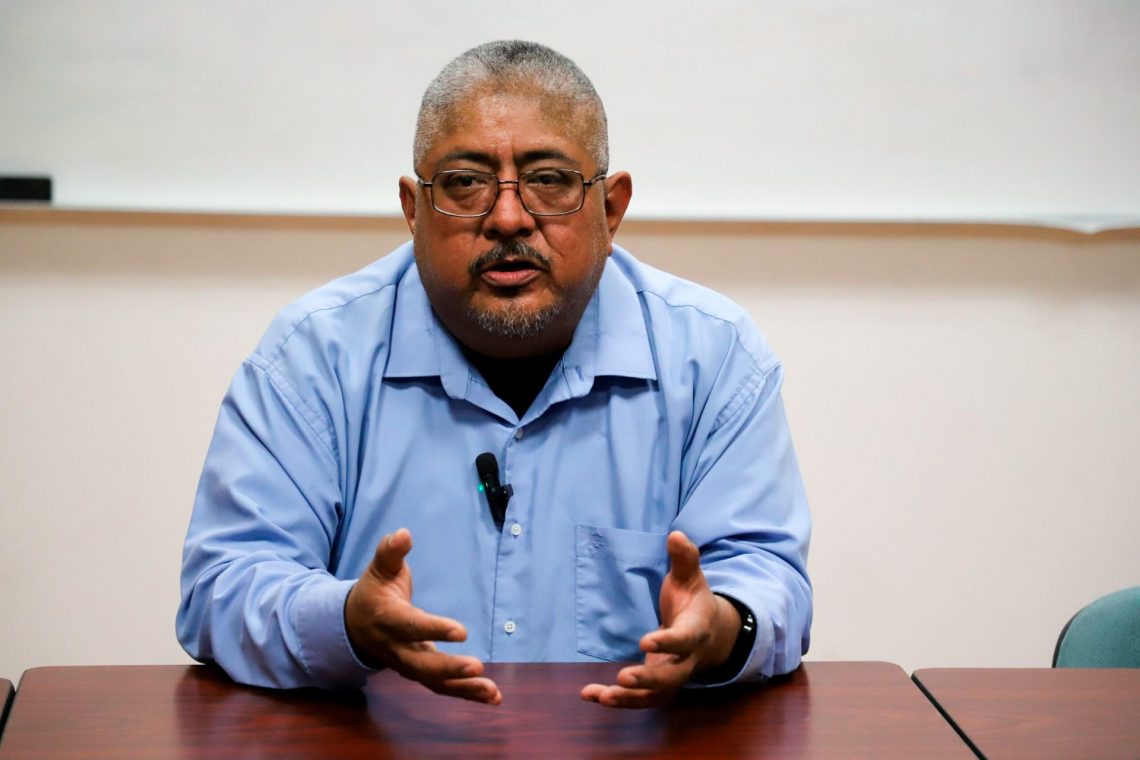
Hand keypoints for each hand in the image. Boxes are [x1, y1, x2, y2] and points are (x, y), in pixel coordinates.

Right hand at [344, 528, 500, 704]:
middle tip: (478, 666)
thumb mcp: (378, 568)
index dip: (435, 629)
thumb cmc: (374, 591)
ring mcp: (407, 664)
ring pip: (434, 682)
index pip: (411, 626)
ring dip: (464, 688)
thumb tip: (403, 534)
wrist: (353, 625)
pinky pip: (442, 687)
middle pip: (421, 664)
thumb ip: (390, 552)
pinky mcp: (419, 672)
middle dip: (449, 668)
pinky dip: (466, 693)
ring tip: (493, 692)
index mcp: (387, 618)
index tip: (462, 631)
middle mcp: (396, 647)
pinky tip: (493, 697)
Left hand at [580, 530, 740, 708]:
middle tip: (623, 678)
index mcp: (696, 631)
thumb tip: (676, 534)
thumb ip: (685, 558)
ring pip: (654, 695)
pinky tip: (591, 695)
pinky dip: (618, 701)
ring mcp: (672, 675)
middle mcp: (686, 659)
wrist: (710, 633)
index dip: (667, 642)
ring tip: (602, 696)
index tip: (645, 640)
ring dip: (628, 698)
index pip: (685, 639)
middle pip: (671, 676)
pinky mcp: (657, 685)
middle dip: (648, 679)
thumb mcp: (691, 577)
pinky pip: (640, 699)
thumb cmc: (693, 601)